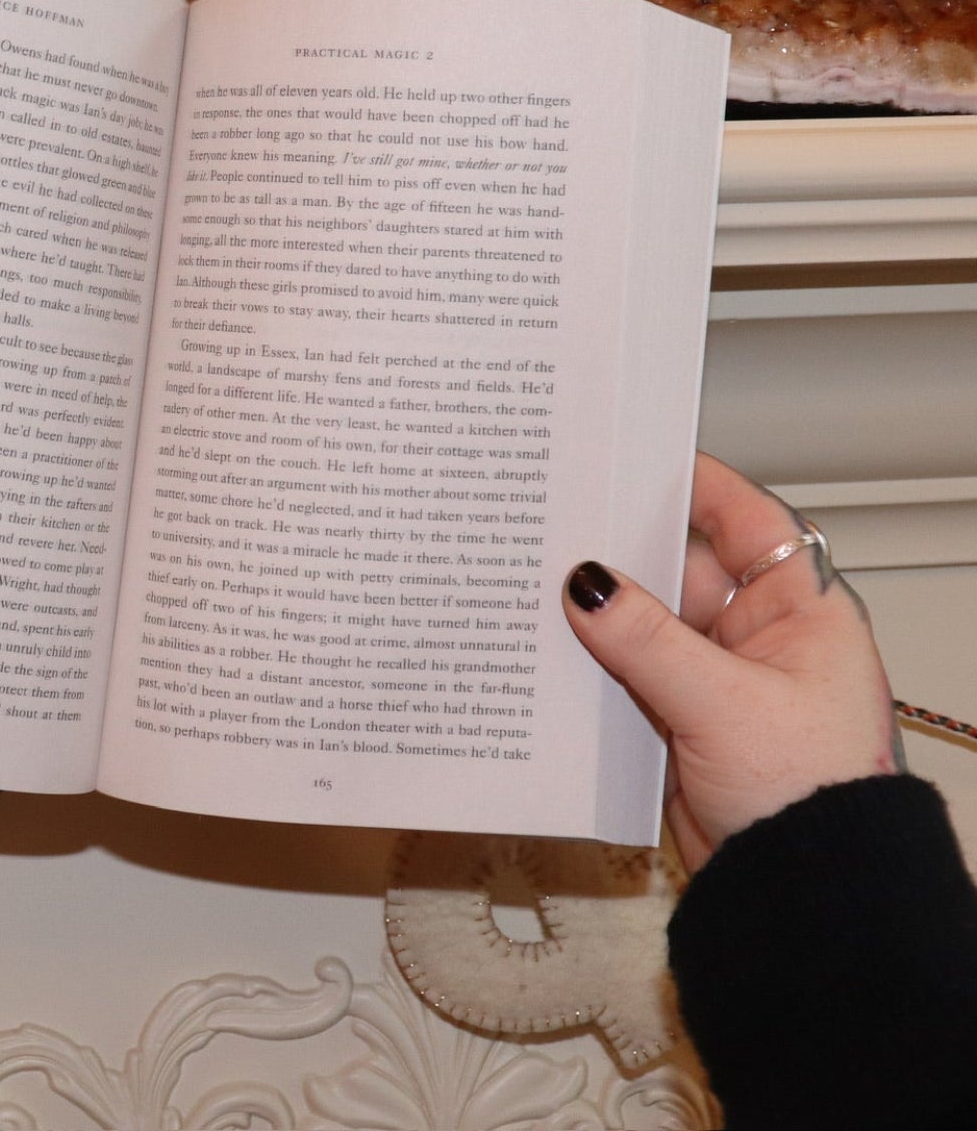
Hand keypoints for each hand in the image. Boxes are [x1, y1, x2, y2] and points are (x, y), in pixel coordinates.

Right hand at [563, 452, 902, 869]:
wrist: (802, 897)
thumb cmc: (813, 800)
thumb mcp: (725, 704)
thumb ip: (648, 640)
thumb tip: (588, 584)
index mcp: (799, 611)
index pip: (746, 520)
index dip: (693, 484)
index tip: (633, 457)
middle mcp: (757, 636)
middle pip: (678, 568)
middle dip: (623, 553)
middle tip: (560, 525)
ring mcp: (716, 677)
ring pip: (645, 622)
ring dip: (602, 615)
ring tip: (541, 587)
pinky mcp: (680, 718)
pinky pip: (628, 671)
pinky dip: (594, 663)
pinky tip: (552, 651)